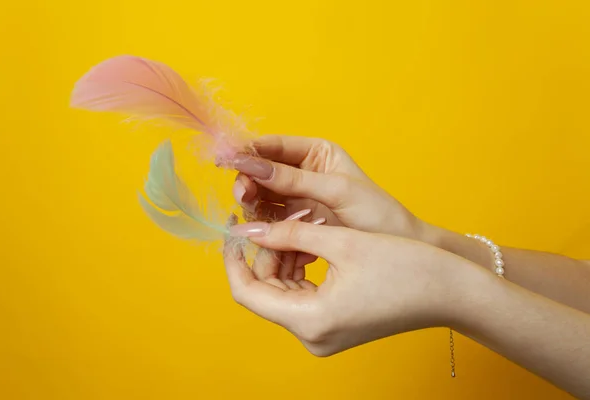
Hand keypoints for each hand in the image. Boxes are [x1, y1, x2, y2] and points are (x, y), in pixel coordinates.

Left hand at [224, 219, 469, 355]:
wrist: (450, 291)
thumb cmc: (404, 265)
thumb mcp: (341, 242)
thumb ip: (288, 234)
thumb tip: (248, 228)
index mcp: (310, 320)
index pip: (247, 292)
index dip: (234, 257)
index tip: (235, 225)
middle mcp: (312, 336)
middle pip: (265, 291)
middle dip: (263, 252)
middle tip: (269, 215)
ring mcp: (324, 334)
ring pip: (283, 291)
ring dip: (282, 257)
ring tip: (295, 224)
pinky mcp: (335, 326)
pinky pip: (303, 296)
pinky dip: (300, 269)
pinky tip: (309, 243)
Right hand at [232, 135, 427, 239]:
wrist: (398, 250)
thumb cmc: (377, 213)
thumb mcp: (335, 191)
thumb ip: (292, 179)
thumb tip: (250, 164)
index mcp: (315, 153)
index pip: (273, 146)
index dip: (248, 151)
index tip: (225, 158)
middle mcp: (302, 173)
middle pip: (261, 173)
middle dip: (249, 182)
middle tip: (243, 195)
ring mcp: (298, 200)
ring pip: (262, 199)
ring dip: (254, 206)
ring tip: (252, 215)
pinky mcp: (297, 224)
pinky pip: (270, 222)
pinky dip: (264, 227)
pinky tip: (265, 234)